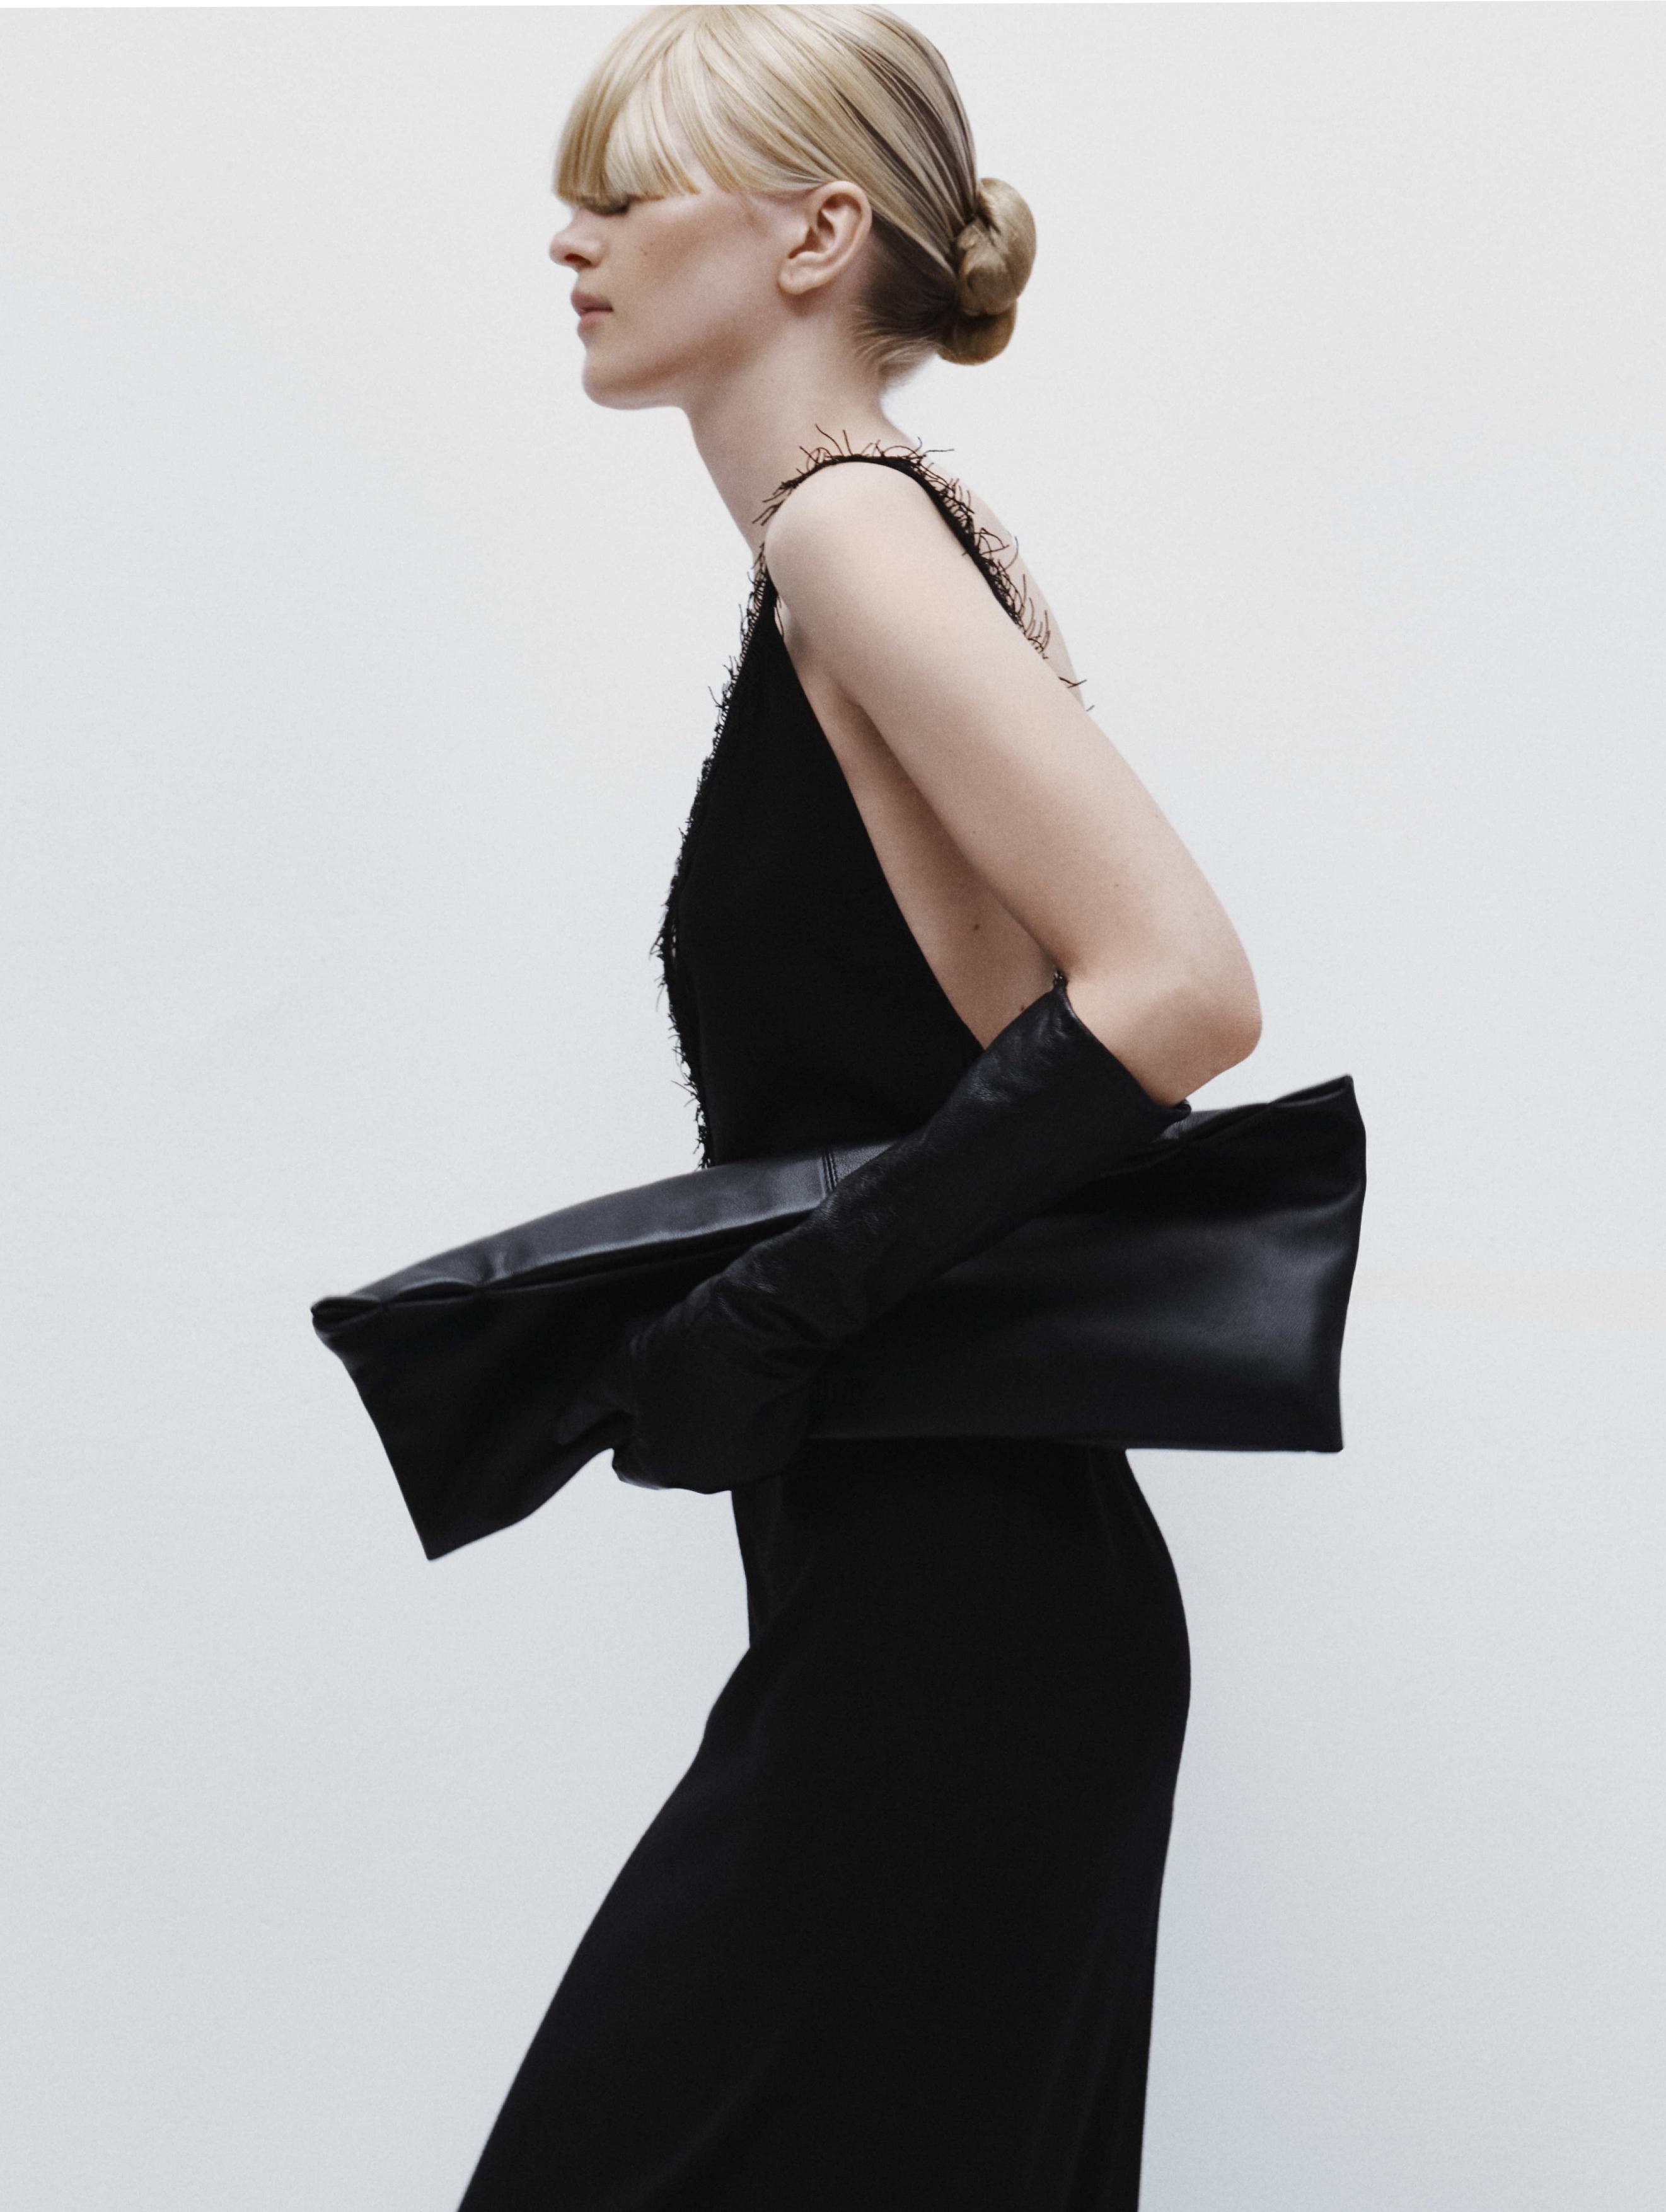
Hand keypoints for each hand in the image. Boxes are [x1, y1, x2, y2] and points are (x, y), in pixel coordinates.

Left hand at [591, 1274, 823, 1492]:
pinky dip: (745, 1421)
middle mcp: (705, 1482)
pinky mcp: (782, 1448)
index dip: (628, 1424)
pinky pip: (750, 1441)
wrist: (763, 1323)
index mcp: (661, 1470)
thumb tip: (562, 1432)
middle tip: (676, 1378)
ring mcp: (748, 1468)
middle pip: (671, 1458)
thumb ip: (589, 1405)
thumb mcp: (620, 1367)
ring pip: (712, 1451)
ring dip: (708, 1425)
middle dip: (668, 1425)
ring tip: (712, 1379)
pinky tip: (744, 1386)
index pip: (627, 1462)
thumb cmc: (686, 1345)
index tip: (641, 1391)